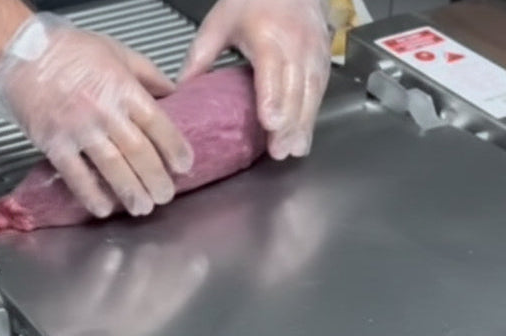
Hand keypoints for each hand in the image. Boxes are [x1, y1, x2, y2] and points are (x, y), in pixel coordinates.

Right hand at [0, 13, 193, 217]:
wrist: (20, 52)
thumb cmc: (68, 50)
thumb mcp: (117, 52)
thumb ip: (147, 74)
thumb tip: (172, 93)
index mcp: (123, 88)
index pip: (157, 124)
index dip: (175, 148)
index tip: (184, 165)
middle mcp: (104, 111)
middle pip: (139, 152)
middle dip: (156, 179)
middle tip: (165, 195)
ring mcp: (78, 129)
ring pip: (112, 168)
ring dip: (131, 192)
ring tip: (143, 207)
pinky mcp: (54, 143)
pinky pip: (76, 175)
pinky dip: (91, 195)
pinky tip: (104, 208)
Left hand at [179, 0, 331, 159]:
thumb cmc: (252, 0)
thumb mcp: (219, 22)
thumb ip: (201, 56)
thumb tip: (182, 91)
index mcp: (267, 34)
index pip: (273, 69)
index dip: (273, 97)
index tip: (269, 123)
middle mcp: (295, 43)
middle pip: (295, 88)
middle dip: (288, 123)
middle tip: (279, 151)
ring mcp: (313, 51)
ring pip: (312, 92)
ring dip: (304, 124)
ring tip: (294, 149)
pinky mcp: (323, 58)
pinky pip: (320, 90)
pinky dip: (312, 115)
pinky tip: (304, 135)